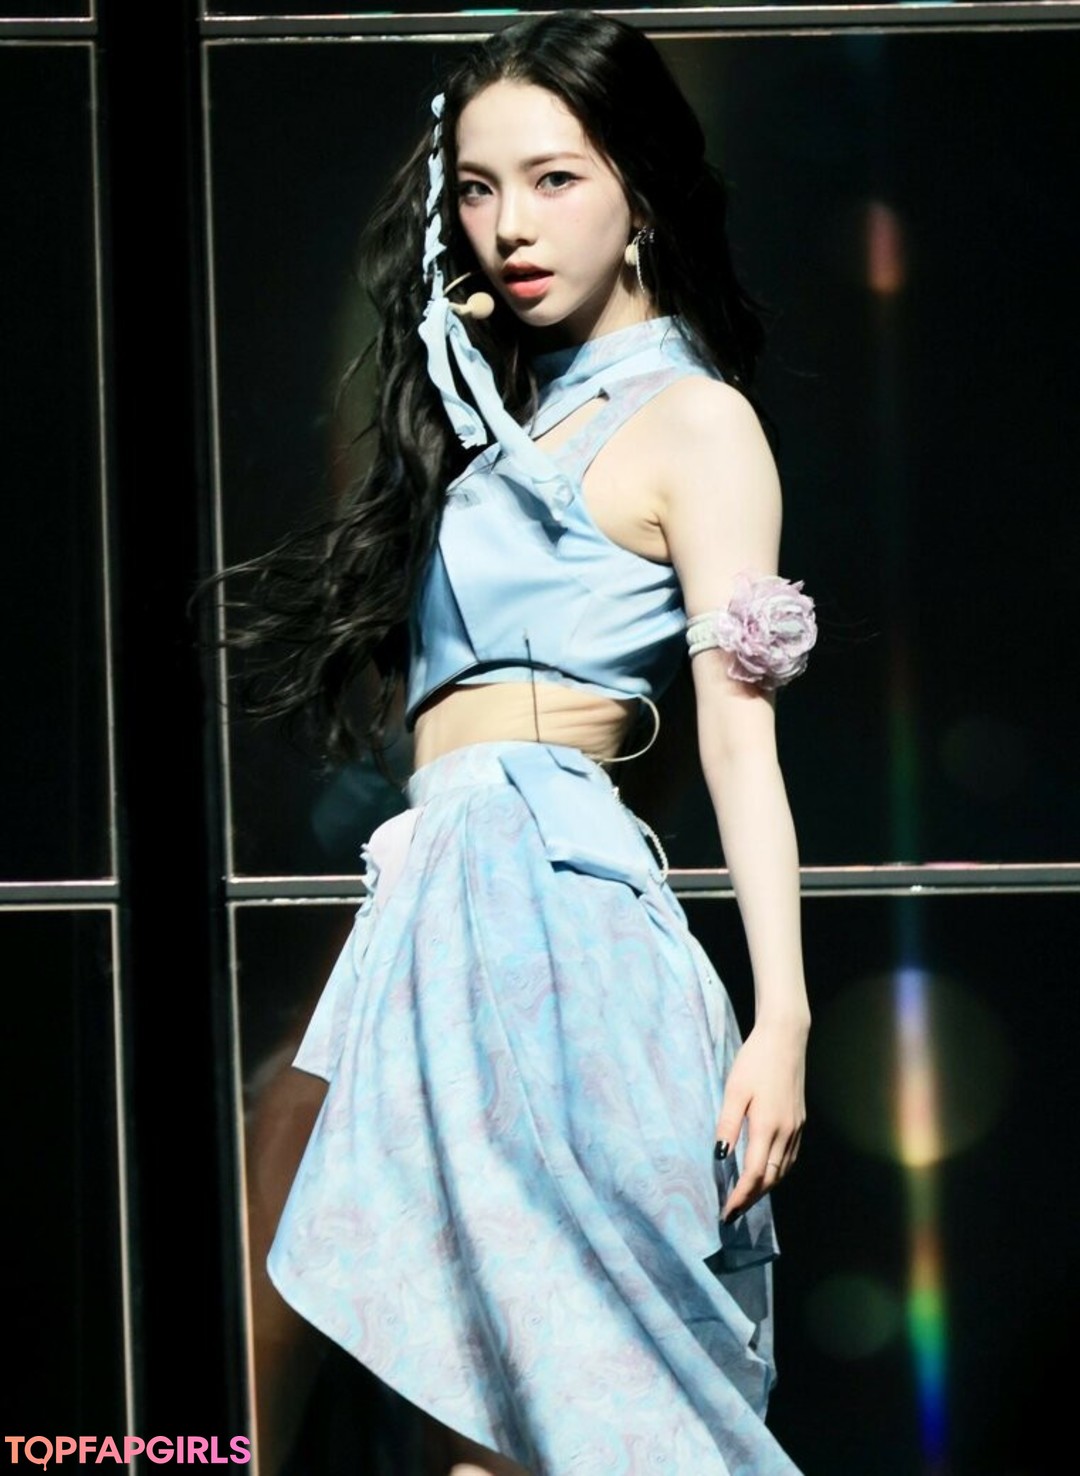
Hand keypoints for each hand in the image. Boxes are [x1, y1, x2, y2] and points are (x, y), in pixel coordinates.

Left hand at [714, 1016, 807, 1222]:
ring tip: (745, 1197)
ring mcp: (796, 1128)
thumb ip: (727, 1125)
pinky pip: (790, 1158)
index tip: (726, 1212)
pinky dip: (777, 1173)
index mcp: (767, 1126)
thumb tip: (719, 1158)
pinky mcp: (800, 1121)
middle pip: (770, 1179)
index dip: (740, 1197)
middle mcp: (786, 1133)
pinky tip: (765, 1173)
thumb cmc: (754, 1061)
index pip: (753, 1175)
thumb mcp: (734, 1090)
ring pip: (782, 1171)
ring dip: (765, 1188)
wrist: (785, 1039)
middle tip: (733, 1211)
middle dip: (751, 1198)